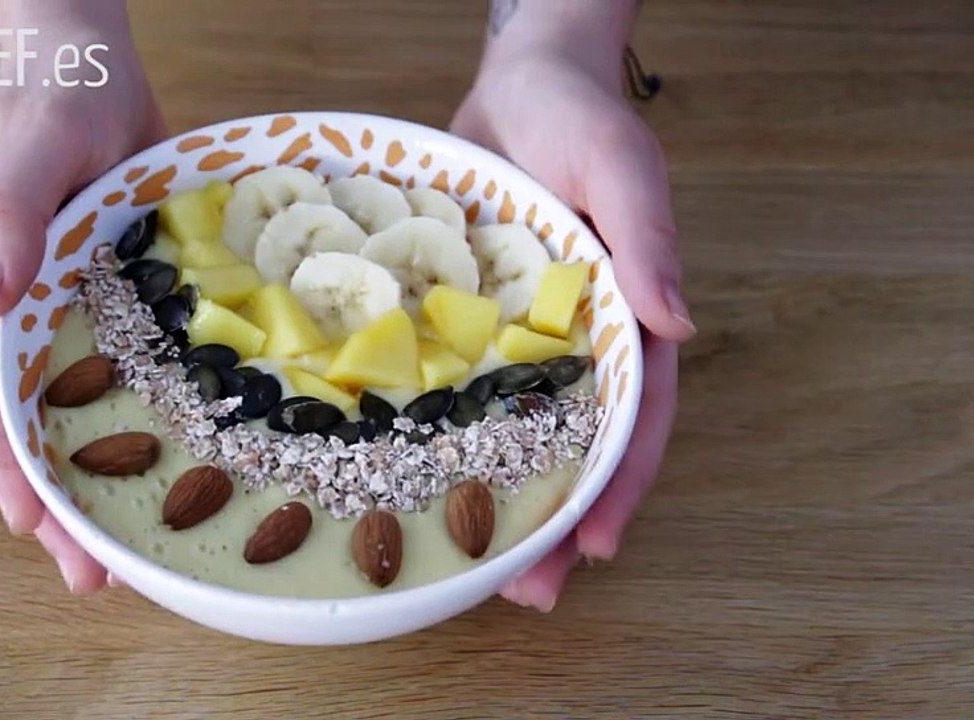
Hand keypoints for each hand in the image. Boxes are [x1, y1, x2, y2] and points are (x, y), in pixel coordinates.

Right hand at [0, 15, 165, 593]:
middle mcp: (14, 308)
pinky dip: (131, 421)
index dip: (5, 464)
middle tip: (91, 575)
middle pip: (21, 419)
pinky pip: (115, 371)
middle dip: (50, 498)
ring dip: (91, 474)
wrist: (91, 59)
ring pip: (69, 407)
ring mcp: (61, 306)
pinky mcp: (107, 297)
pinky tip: (170, 458)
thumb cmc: (56, 93)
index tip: (35, 528)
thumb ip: (4, 212)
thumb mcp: (34, 144)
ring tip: (126, 545)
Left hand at [452, 37, 693, 610]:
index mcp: (623, 319)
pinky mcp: (464, 320)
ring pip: (507, 429)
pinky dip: (438, 434)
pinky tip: (404, 475)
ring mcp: (515, 338)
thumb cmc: (579, 117)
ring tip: (469, 566)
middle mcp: (572, 343)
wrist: (517, 83)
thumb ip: (647, 235)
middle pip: (570, 443)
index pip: (633, 416)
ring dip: (496, 495)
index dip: (618, 482)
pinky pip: (452, 385)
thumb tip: (680, 320)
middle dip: (554, 518)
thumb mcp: (620, 164)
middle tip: (526, 591)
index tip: (596, 544)